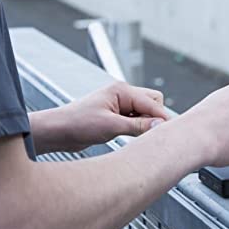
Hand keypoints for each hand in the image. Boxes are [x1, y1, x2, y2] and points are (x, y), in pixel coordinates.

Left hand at [55, 81, 169, 153]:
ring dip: (145, 124)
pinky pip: (136, 119)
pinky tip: (131, 137)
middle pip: (152, 102)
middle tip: (149, 135)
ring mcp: (119, 104)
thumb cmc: (78, 123)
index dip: (161, 118)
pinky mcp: (116, 115)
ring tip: (136, 137)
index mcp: (121, 90)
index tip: (169, 133)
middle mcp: (122, 94)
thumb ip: (138, 125)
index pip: (152, 102)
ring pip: (145, 111)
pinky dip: (137, 127)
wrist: (59, 131)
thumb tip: (160, 125)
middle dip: (154, 117)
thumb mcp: (111, 126)